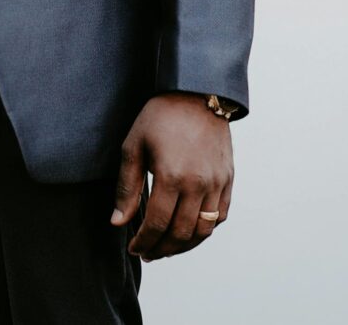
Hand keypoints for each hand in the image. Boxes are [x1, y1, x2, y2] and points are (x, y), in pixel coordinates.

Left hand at [109, 93, 233, 259]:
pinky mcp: (228, 179)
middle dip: (162, 249)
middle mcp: (198, 184)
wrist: (198, 93)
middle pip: (181, 234)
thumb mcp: (134, 145)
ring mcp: (217, 183)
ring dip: (184, 246)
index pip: (157, 224)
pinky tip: (189, 231)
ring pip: (203, 231)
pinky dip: (205, 230)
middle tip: (148, 253)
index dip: (144, 242)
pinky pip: (220, 217)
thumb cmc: (161, 116)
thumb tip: (119, 222)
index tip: (134, 248)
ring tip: (167, 248)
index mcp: (172, 176)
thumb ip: (127, 187)